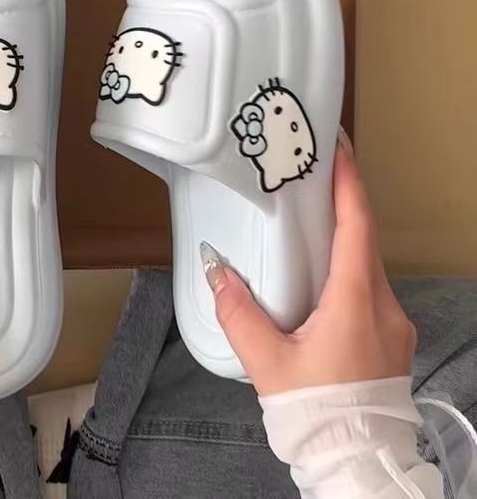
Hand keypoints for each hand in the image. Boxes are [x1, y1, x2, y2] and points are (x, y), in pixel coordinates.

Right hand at [204, 134, 416, 395]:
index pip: (358, 227)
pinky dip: (349, 268)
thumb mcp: (267, 362)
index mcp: (355, 303)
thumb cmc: (315, 411)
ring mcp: (393, 324)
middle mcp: (383, 307)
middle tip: (316, 175)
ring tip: (313, 221)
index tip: (338, 150)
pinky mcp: (391, 339)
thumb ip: (238, 313)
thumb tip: (217, 272)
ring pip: (369, 265)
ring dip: (346, 238)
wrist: (355, 461)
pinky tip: (323, 276)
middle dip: (344, 203)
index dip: (349, 184)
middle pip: (365, 240)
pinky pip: (370, 288)